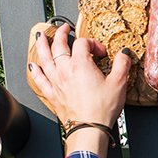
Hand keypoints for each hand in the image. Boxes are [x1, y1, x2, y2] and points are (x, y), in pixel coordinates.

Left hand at [29, 24, 130, 149]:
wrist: (89, 128)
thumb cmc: (103, 108)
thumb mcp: (119, 83)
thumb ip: (122, 64)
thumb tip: (124, 53)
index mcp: (81, 64)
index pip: (83, 43)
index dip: (93, 43)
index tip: (101, 52)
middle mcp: (65, 70)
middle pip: (59, 45)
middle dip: (61, 34)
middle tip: (63, 28)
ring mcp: (56, 82)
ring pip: (45, 58)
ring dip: (42, 45)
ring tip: (40, 36)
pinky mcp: (52, 94)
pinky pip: (40, 79)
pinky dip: (35, 71)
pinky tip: (33, 66)